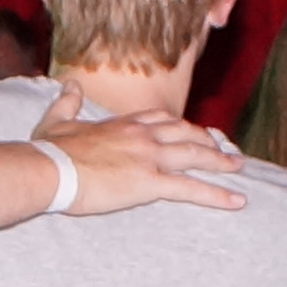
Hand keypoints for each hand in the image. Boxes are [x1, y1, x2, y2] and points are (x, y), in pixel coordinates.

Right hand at [36, 100, 249, 214]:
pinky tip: (236, 201)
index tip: (193, 131)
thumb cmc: (49, 150)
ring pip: (195, 156)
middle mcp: (142, 136)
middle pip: (186, 133)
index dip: (181, 125)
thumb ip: (67, 102)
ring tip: (238, 168)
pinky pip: (191, 189)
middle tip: (224, 150)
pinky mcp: (149, 182)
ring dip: (221, 162)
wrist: (48, 169)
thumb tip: (70, 85)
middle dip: (208, 140)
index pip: (161, 119)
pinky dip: (217, 195)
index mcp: (123, 124)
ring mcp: (149, 157)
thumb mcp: (55, 120)